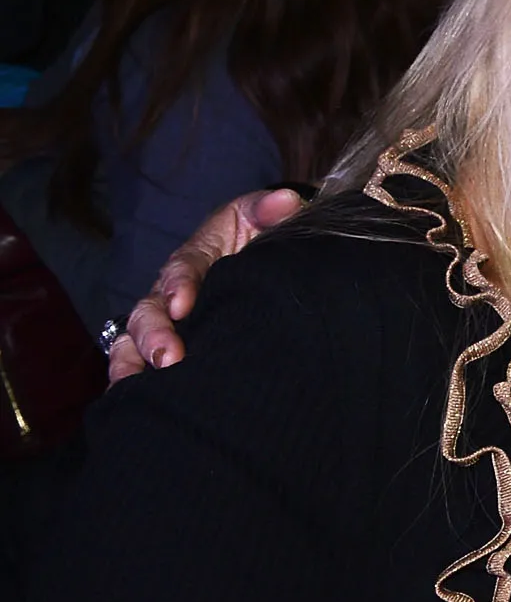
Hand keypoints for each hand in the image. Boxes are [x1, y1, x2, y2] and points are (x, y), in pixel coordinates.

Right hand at [106, 186, 301, 382]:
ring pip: (135, 338)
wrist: (266, 259)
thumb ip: (270, 210)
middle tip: (167, 357)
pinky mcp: (172, 343)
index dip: (179, 285)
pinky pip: (141, 361)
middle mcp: (173, 291)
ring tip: (136, 385)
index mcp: (196, 258)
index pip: (181, 269)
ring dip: (133, 361)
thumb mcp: (264, 217)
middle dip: (154, 333)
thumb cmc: (261, 237)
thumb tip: (286, 201)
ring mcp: (169, 320)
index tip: (183, 304)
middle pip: (151, 310)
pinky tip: (135, 401)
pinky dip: (134, 379)